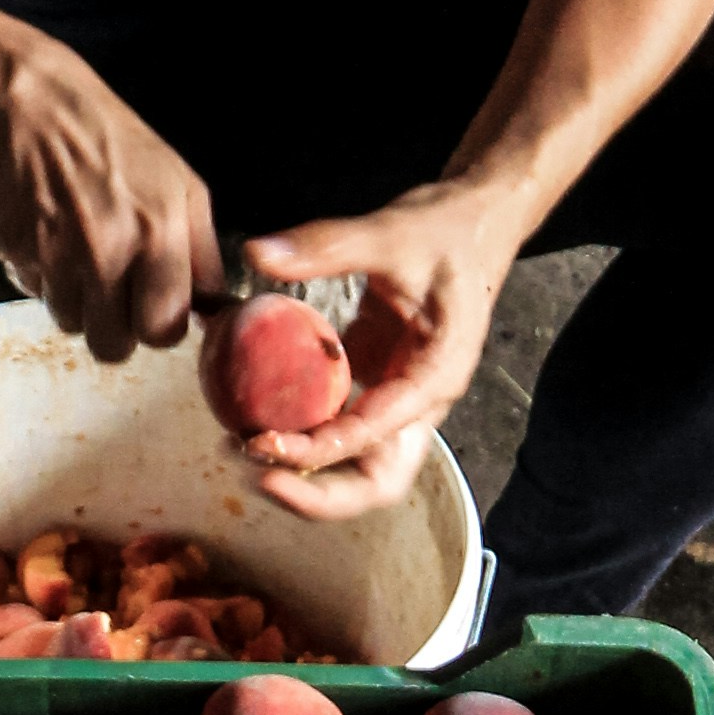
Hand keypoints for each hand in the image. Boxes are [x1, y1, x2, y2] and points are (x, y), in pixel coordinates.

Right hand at [0, 32, 223, 361]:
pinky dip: (43, 276)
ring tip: (81, 254)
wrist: (41, 108)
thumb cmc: (119, 148)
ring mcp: (55, 252)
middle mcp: (106, 248)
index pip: (163, 331)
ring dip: (77, 301)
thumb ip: (202, 256)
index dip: (158, 325)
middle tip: (115, 295)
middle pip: (111, 347)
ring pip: (70, 324)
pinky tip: (53, 237)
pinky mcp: (15, 249)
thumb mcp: (183, 188)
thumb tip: (214, 314)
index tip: (152, 307)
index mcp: (158, 233)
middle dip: (115, 329)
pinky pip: (33, 293)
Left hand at [234, 176, 534, 515]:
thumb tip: (257, 254)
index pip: (377, 435)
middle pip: (375, 481)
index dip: (321, 450)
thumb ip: (326, 245)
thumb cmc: (448, 231)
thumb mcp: (391, 231)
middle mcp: (419, 401)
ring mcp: (395, 397)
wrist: (474, 222)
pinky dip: (297, 429)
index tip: (265, 443)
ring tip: (240, 448)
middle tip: (253, 473)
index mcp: (437, 375)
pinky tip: (251, 413)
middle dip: (316, 492)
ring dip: (302, 468)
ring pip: (354, 464)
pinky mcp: (372, 383)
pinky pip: (334, 424)